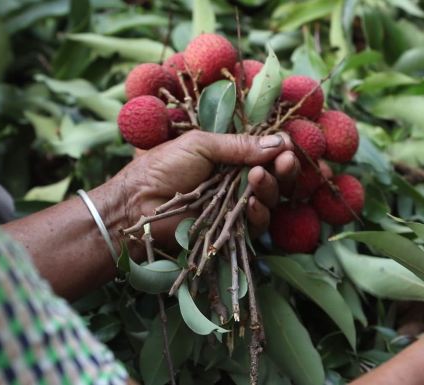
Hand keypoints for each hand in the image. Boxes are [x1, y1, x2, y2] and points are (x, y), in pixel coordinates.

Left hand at [112, 130, 297, 249]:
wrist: (137, 204)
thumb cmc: (162, 168)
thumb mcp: (200, 144)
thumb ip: (239, 145)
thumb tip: (279, 141)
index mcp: (230, 156)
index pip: (266, 151)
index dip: (280, 149)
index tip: (287, 146)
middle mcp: (237, 179)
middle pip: (275, 176)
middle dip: (284, 168)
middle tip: (285, 162)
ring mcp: (235, 205)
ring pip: (270, 199)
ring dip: (271, 187)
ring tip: (259, 177)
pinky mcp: (231, 229)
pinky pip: (256, 223)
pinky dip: (259, 212)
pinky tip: (254, 202)